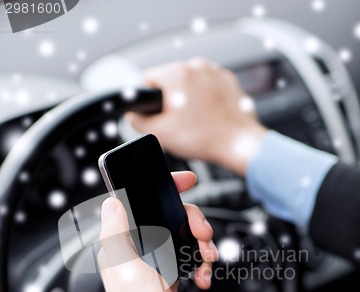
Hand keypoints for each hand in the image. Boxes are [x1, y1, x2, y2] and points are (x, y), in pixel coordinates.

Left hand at [98, 171, 216, 291]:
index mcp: (122, 245)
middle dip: (193, 222)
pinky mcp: (169, 276)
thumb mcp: (127, 268)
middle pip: (170, 218)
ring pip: (183, 237)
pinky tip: (203, 276)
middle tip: (204, 234)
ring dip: (201, 244)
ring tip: (208, 258)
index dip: (163, 188)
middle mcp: (136, 251)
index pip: (139, 203)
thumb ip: (117, 233)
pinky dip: (200, 265)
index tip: (185, 181)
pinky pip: (189, 258)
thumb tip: (111, 202)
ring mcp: (154, 263)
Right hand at [126, 58, 266, 175]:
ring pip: (190, 85)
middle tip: (178, 124)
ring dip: (188, 101)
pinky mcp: (229, 82)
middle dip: (170, 101)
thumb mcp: (160, 133)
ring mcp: (215, 72)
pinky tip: (208, 119)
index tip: (156, 115)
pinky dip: (206, 101)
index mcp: (177, 73)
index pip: (147, 79)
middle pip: (170, 81)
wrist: (240, 144)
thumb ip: (137, 121)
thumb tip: (132, 114)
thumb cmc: (204, 138)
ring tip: (195, 123)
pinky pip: (208, 89)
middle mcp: (197, 66)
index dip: (147, 101)